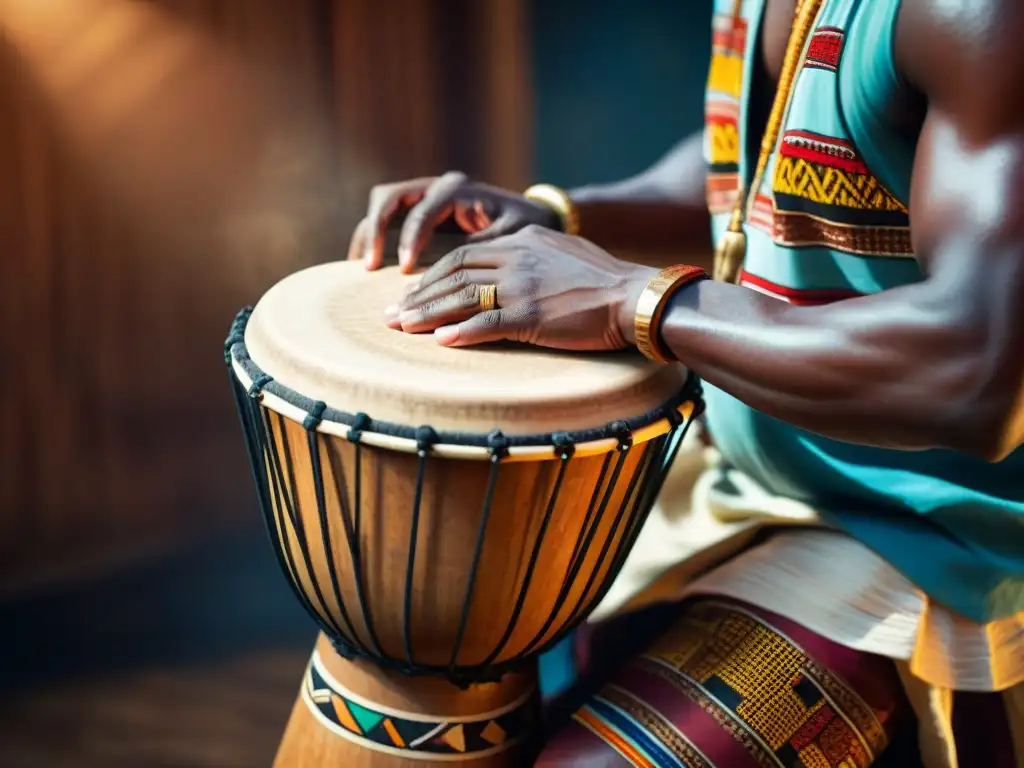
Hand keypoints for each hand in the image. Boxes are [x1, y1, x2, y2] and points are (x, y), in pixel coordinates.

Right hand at [347, 171, 560, 271]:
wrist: (533, 215)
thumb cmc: (524, 226)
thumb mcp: (510, 236)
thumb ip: (480, 246)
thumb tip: (451, 269)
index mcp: (456, 189)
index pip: (421, 212)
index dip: (409, 241)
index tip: (404, 270)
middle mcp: (435, 186)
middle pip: (389, 197)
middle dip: (375, 230)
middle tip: (369, 265)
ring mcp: (425, 195)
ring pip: (382, 203)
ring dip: (368, 232)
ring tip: (362, 267)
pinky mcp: (420, 209)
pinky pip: (388, 217)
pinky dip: (374, 236)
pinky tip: (368, 264)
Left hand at [385, 225, 657, 350]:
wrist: (634, 296)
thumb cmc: (605, 281)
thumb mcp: (563, 254)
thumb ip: (531, 256)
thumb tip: (510, 272)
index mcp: (521, 241)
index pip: (464, 254)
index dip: (433, 275)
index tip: (413, 292)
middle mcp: (517, 258)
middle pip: (453, 273)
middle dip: (418, 294)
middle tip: (392, 313)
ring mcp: (523, 286)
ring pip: (462, 297)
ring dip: (427, 314)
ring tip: (401, 327)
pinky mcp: (532, 315)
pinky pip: (487, 324)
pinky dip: (461, 333)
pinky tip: (440, 342)